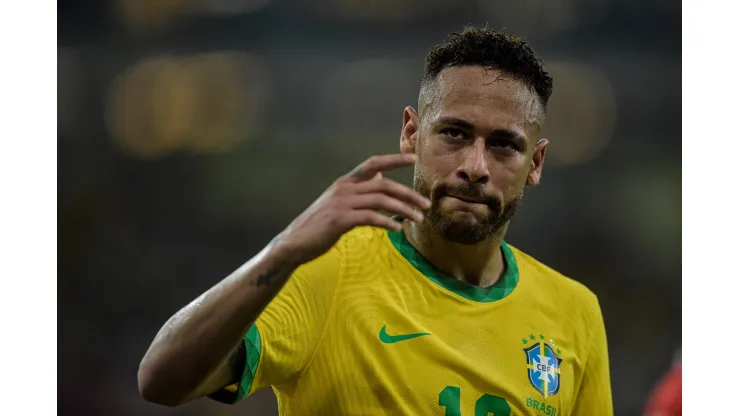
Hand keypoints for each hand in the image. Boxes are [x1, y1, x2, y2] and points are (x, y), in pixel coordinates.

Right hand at [276, 153, 430, 263]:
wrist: (295, 242)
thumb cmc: (320, 224)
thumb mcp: (339, 201)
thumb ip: (359, 189)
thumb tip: (380, 177)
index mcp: (346, 182)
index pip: (373, 163)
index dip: (394, 159)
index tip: (414, 157)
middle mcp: (344, 188)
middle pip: (384, 185)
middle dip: (408, 193)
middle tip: (426, 204)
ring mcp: (341, 203)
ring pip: (380, 201)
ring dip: (403, 209)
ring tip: (419, 218)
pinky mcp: (340, 220)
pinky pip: (370, 218)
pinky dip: (386, 222)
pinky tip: (397, 229)